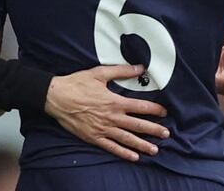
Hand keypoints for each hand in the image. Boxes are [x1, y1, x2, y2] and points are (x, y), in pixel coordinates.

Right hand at [44, 64, 169, 161]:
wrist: (57, 97)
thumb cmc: (77, 84)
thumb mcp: (99, 73)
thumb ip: (121, 71)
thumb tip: (139, 68)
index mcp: (114, 101)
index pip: (140, 107)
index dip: (154, 110)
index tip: (164, 112)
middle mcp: (112, 117)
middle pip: (138, 126)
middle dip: (154, 130)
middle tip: (166, 134)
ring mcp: (103, 129)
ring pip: (127, 139)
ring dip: (143, 145)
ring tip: (155, 150)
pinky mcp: (94, 137)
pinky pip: (112, 147)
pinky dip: (124, 153)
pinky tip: (134, 157)